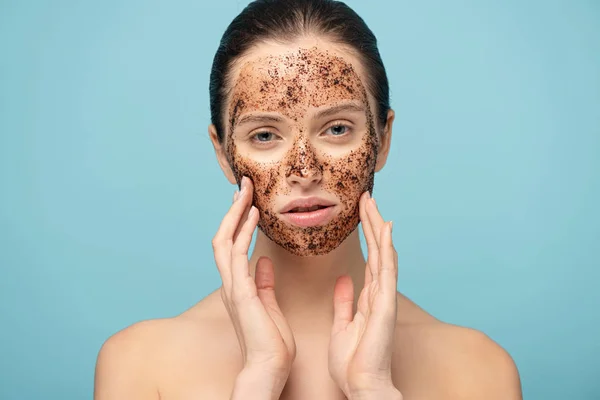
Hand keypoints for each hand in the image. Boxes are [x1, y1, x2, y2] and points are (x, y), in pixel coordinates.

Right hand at [212, 176, 295, 386]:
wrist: (269, 368)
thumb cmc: (271, 342)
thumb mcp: (269, 305)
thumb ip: (264, 283)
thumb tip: (264, 263)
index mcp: (237, 286)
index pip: (232, 245)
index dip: (238, 222)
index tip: (248, 202)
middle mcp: (230, 283)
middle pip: (224, 237)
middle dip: (233, 210)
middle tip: (244, 186)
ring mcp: (233, 287)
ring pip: (225, 240)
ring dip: (235, 213)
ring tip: (246, 191)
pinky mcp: (240, 292)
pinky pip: (238, 254)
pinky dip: (243, 232)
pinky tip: (254, 215)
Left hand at [328, 192, 400, 397]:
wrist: (361, 384)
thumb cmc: (353, 361)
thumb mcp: (343, 324)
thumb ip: (345, 302)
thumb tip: (345, 280)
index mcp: (368, 297)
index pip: (368, 258)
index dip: (365, 235)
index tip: (359, 213)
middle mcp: (379, 293)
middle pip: (377, 250)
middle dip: (371, 223)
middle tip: (365, 197)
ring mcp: (384, 297)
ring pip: (383, 253)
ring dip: (377, 227)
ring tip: (371, 203)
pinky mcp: (384, 304)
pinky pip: (386, 270)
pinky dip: (386, 247)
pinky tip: (385, 228)